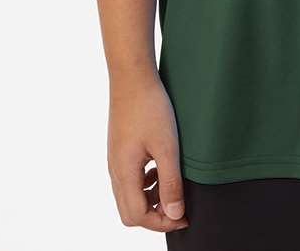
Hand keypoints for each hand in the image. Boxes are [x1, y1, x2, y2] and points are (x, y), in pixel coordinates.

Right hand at [107, 69, 189, 232]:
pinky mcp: (119, 149)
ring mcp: (115, 160)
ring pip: (129, 196)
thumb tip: (175, 214)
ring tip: (172, 183)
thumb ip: (171, 181)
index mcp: (124, 173)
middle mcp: (115, 171)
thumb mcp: (167, 146)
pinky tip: (160, 168)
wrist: (132, 76)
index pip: (138, 216)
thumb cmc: (151, 107)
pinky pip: (129, 179)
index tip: (184, 215)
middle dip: (155, 215)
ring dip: (151, 198)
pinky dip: (145, 183)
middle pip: (130, 212)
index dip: (162, 222)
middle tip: (178, 205)